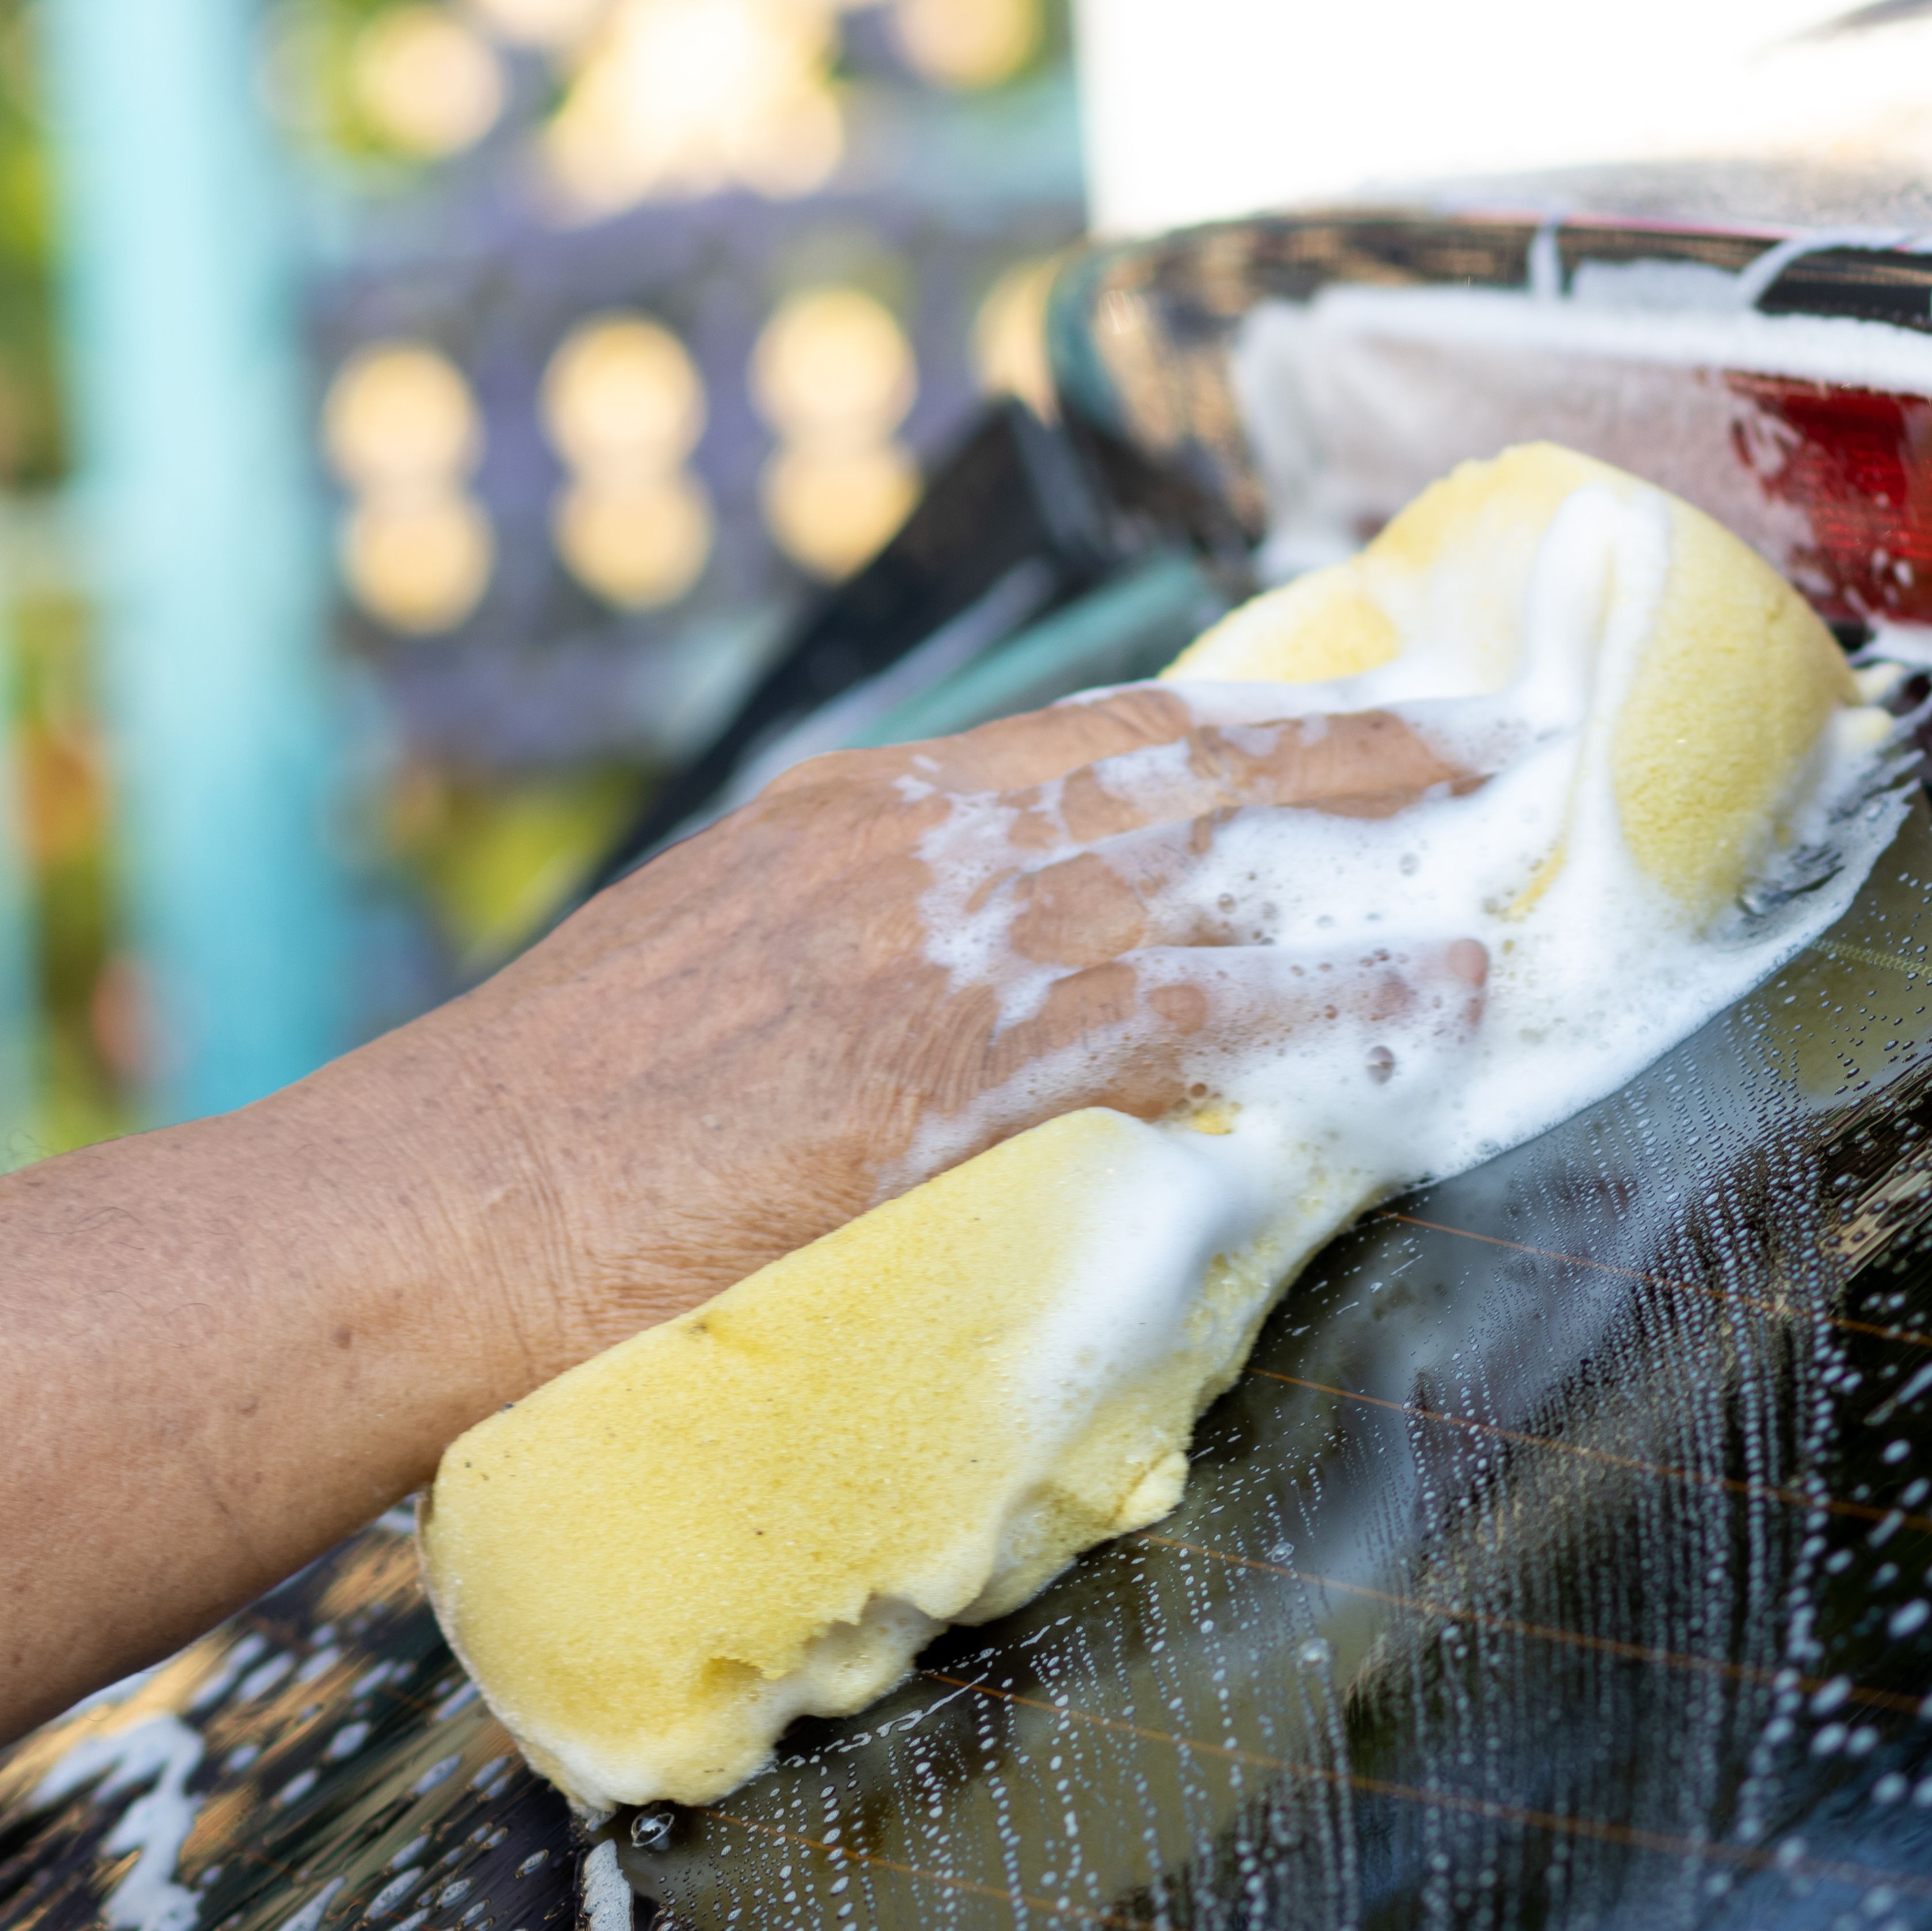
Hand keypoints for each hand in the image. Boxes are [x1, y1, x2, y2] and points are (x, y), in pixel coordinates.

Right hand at [319, 687, 1489, 1390]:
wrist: (428, 1212)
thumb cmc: (526, 1147)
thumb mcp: (687, 1006)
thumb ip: (817, 987)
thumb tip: (902, 1037)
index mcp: (836, 824)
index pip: (1074, 742)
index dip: (1219, 727)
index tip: (1323, 717)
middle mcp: (904, 846)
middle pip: (1171, 759)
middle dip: (1338, 746)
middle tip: (1475, 733)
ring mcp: (938, 944)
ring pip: (1209, 864)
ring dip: (1373, 850)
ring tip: (1503, 845)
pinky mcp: (962, 1061)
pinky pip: (1195, 1011)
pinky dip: (1325, 1001)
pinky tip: (1426, 1003)